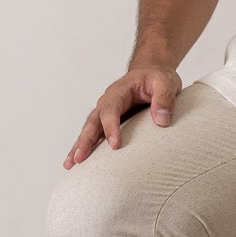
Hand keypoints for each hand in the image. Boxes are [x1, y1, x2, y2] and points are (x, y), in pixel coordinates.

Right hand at [63, 62, 180, 166]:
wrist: (151, 72)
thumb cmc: (157, 77)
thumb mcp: (165, 82)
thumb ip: (164, 99)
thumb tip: (162, 120)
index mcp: (119, 91)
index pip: (111, 109)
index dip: (111, 127)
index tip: (115, 145)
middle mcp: (108, 102)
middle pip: (93, 121)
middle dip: (85, 140)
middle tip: (79, 158)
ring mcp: (106, 112)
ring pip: (89, 129)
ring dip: (79, 146)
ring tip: (70, 164)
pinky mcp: (109, 121)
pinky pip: (95, 134)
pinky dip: (86, 146)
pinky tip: (79, 161)